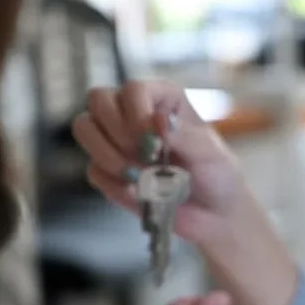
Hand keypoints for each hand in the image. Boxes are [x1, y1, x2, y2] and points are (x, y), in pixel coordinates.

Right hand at [72, 80, 251, 246]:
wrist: (216, 215)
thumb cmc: (220, 176)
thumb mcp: (211, 155)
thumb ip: (186, 137)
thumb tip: (159, 120)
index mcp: (163, 99)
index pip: (133, 89)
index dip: (137, 113)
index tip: (155, 140)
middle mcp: (135, 113)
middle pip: (98, 100)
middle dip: (117, 130)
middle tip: (145, 154)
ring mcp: (118, 143)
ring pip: (85, 128)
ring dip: (105, 153)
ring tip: (137, 175)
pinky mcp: (111, 173)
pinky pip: (93, 170)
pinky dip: (112, 183)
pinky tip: (137, 192)